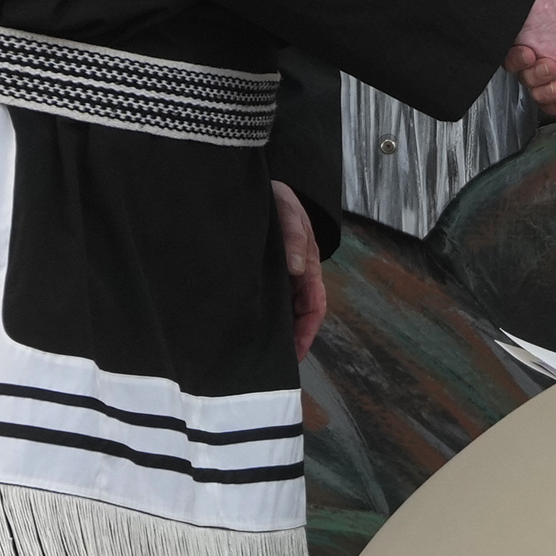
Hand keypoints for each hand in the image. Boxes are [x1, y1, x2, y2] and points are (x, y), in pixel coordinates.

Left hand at [273, 180, 328, 360]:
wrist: (259, 189)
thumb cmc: (281, 201)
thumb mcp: (289, 213)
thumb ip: (294, 237)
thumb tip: (296, 268)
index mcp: (308, 267)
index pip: (313, 308)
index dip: (307, 333)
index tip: (295, 355)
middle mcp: (295, 277)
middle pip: (296, 317)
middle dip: (289, 341)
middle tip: (270, 366)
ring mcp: (278, 277)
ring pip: (280, 311)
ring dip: (273, 331)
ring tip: (255, 354)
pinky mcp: (261, 275)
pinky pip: (263, 300)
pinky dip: (258, 316)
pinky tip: (242, 328)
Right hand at [504, 0, 555, 110]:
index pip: (532, 30)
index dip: (520, 37)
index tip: (522, 37)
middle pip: (529, 61)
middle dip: (525, 62)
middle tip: (531, 56)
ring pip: (538, 83)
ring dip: (536, 80)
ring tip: (546, 70)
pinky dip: (551, 98)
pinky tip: (555, 87)